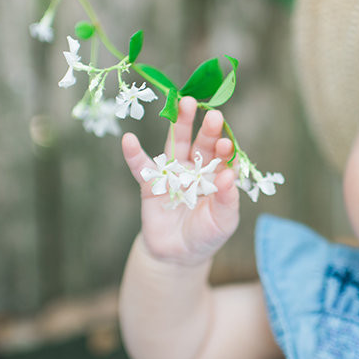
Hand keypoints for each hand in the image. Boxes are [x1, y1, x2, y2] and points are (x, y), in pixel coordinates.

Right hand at [122, 96, 239, 265]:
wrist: (178, 255)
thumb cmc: (206, 235)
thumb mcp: (223, 221)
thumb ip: (228, 199)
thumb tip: (230, 175)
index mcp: (216, 175)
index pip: (223, 156)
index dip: (225, 148)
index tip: (226, 143)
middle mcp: (196, 168)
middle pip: (202, 143)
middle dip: (207, 128)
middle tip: (213, 114)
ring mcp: (173, 172)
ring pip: (176, 144)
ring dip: (179, 125)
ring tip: (182, 103)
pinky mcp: (151, 183)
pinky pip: (141, 166)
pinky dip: (133, 153)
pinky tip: (129, 139)